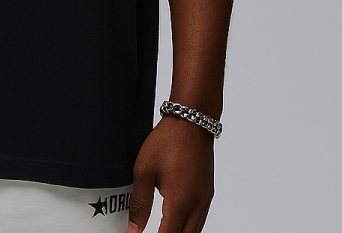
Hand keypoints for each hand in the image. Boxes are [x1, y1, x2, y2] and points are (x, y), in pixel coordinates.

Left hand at [128, 117, 213, 232]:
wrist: (191, 121)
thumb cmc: (168, 140)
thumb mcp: (144, 170)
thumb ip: (139, 203)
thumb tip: (133, 228)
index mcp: (180, 201)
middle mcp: (197, 204)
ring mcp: (205, 199)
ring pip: (194, 231)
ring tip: (162, 229)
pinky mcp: (207, 192)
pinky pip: (199, 219)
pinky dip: (188, 226)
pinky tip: (176, 222)